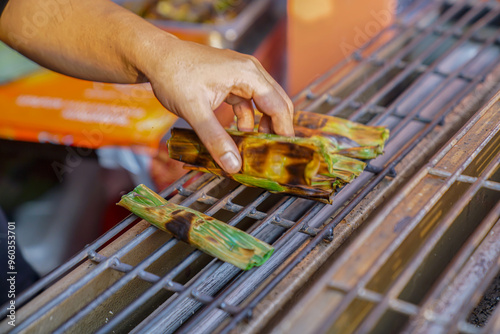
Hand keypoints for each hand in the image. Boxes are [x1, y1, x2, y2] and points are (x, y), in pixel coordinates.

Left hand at [141, 36, 293, 173]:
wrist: (154, 57)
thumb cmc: (173, 74)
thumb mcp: (194, 111)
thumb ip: (215, 139)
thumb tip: (233, 165)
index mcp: (247, 73)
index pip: (278, 105)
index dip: (284, 130)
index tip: (284, 151)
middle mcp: (250, 71)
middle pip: (276, 102)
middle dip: (276, 127)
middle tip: (272, 152)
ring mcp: (241, 74)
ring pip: (263, 102)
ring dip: (262, 124)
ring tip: (255, 146)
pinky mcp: (231, 80)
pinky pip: (248, 101)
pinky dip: (248, 118)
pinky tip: (239, 132)